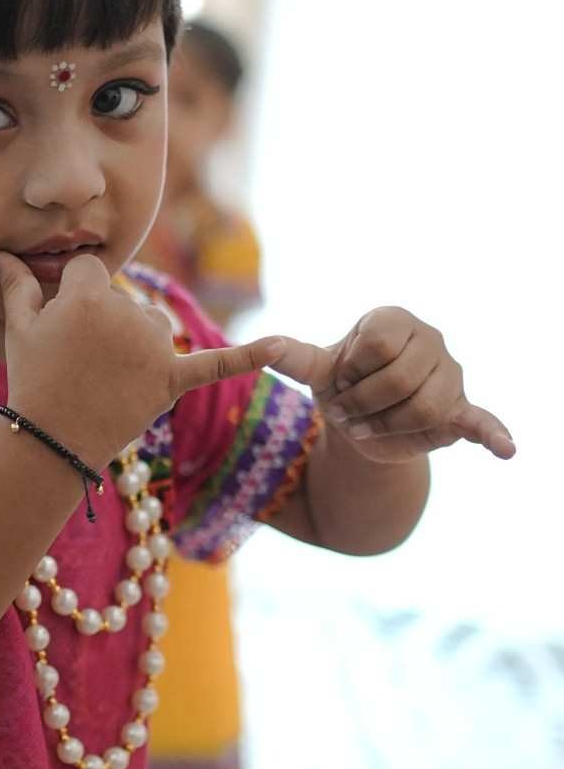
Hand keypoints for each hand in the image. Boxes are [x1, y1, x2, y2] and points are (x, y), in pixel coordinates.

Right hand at [0, 251, 281, 467]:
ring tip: (104, 378)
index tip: (60, 326)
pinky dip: (249, 357)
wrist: (51, 439)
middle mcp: (127, 312)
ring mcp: (152, 346)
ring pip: (152, 326)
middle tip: (76, 363)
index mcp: (89, 293)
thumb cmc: (30, 378)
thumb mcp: (19, 327)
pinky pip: (213, 364)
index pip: (89, 272)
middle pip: (123, 300)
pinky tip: (281, 347)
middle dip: (103, 326)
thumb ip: (17, 284)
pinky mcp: (170, 379)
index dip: (73, 297)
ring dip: (135, 344)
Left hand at [268, 306, 514, 463]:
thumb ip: (293, 357)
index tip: (340, 381)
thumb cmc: (342, 385)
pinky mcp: (460, 408)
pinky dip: (492, 435)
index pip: (373, 347)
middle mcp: (429, 338)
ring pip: (423, 407)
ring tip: (372, 426)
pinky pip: (479, 420)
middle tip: (350, 414)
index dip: (348, 374)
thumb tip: (262, 347)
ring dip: (388, 425)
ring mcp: (450, 373)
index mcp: (393, 320)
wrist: (364, 423)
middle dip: (363, 404)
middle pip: (398, 379)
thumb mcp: (316, 372)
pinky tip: (505, 449)